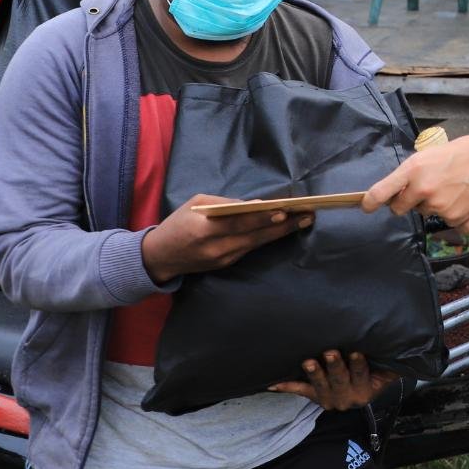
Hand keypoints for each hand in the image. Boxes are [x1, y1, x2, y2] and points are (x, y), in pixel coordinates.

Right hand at [141, 195, 311, 284]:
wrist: (161, 257)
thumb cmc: (179, 222)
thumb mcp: (197, 203)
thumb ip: (224, 203)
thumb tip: (253, 205)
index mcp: (206, 229)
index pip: (240, 223)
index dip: (263, 218)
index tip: (285, 211)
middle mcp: (217, 247)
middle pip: (256, 236)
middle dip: (284, 225)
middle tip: (307, 215)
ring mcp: (223, 259)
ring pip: (258, 244)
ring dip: (281, 233)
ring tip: (303, 221)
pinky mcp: (227, 264)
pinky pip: (250, 249)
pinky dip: (267, 238)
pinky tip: (283, 230)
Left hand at [270, 350, 397, 409]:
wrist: (360, 396)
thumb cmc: (376, 374)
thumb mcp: (388, 372)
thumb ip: (396, 360)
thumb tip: (411, 338)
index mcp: (365, 389)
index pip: (363, 375)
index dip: (359, 365)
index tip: (357, 352)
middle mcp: (346, 397)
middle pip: (340, 380)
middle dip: (335, 367)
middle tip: (330, 352)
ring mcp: (328, 397)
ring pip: (320, 386)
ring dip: (314, 374)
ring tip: (308, 362)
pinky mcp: (314, 395)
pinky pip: (300, 391)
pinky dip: (286, 386)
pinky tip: (273, 383)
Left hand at [361, 132, 468, 227]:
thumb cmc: (464, 151)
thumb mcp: (430, 155)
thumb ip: (412, 173)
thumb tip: (399, 190)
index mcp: (413, 169)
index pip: (381, 192)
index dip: (370, 202)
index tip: (366, 206)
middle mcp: (421, 189)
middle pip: (400, 208)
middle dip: (406, 202)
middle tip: (423, 190)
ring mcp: (437, 205)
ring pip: (424, 212)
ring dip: (432, 204)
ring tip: (451, 186)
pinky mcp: (453, 217)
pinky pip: (445, 220)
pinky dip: (452, 212)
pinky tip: (462, 196)